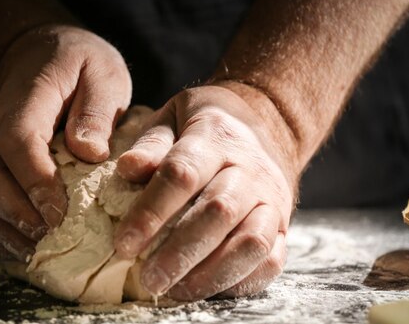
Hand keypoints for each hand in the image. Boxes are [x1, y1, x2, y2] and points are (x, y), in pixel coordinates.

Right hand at [0, 25, 131, 260]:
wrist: (40, 54)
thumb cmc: (80, 66)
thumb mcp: (103, 73)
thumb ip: (97, 109)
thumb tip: (90, 153)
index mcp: (28, 96)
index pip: (17, 137)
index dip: (33, 177)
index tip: (58, 210)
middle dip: (12, 211)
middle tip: (47, 236)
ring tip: (33, 252)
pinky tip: (19, 249)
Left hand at [114, 84, 298, 299]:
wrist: (263, 125)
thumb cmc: (203, 126)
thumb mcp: (172, 118)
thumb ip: (151, 144)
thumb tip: (128, 169)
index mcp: (215, 135)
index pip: (183, 174)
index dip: (151, 212)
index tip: (124, 244)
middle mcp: (250, 167)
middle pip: (218, 212)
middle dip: (180, 251)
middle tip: (148, 279)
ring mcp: (272, 197)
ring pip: (252, 241)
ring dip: (211, 273)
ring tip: (174, 291)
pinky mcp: (285, 224)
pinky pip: (271, 260)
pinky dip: (239, 281)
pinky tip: (205, 288)